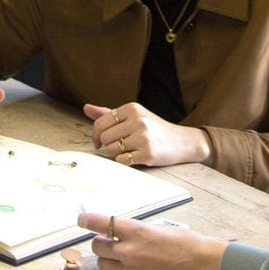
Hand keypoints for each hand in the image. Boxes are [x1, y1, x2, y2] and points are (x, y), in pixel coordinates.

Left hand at [78, 212, 224, 269]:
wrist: (201, 265)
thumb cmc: (184, 242)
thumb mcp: (158, 228)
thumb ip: (135, 230)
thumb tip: (119, 231)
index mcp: (136, 231)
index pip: (101, 223)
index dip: (87, 220)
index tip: (81, 219)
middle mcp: (129, 250)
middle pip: (97, 245)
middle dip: (100, 241)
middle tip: (108, 239)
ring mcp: (131, 269)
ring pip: (103, 263)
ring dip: (107, 257)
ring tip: (120, 253)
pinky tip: (131, 265)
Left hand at [83, 102, 211, 167]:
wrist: (182, 142)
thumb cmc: (154, 129)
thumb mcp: (133, 116)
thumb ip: (108, 113)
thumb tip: (86, 108)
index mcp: (132, 108)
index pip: (100, 123)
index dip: (95, 135)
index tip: (98, 142)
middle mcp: (138, 120)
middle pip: (104, 138)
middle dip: (107, 145)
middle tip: (119, 146)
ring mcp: (143, 137)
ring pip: (111, 150)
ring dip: (116, 154)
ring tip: (129, 150)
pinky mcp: (148, 154)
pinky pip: (122, 161)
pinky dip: (125, 161)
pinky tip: (135, 157)